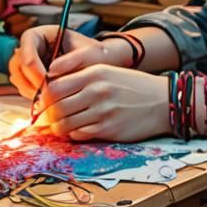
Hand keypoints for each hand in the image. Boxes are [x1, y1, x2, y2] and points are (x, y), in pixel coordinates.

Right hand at [8, 26, 132, 98]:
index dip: (35, 71)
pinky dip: (35, 98)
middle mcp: (28, 49)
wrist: (98, 65)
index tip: (48, 85)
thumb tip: (50, 73)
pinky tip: (52, 101)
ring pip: (18, 81)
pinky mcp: (29, 79)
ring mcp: (26, 64)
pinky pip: (24, 90)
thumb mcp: (88, 54)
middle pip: (17, 68)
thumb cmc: (94, 55)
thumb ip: (70, 61)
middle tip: (49, 97)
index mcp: (38, 35)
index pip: (26, 52)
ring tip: (53, 99)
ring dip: (32, 93)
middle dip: (32, 84)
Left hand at [35, 57, 169, 141]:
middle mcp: (97, 91)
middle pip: (56, 107)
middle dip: (48, 115)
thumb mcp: (107, 71)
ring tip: (63, 125)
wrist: (162, 102)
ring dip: (59, 127)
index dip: (44, 97)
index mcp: (95, 73)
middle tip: (49, 117)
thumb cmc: (132, 86)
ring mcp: (102, 111)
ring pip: (64, 123)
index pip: (54, 86)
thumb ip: (80, 76)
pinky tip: (80, 129)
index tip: (45, 102)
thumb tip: (49, 88)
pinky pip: (78, 134)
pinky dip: (74, 134)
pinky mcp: (108, 129)